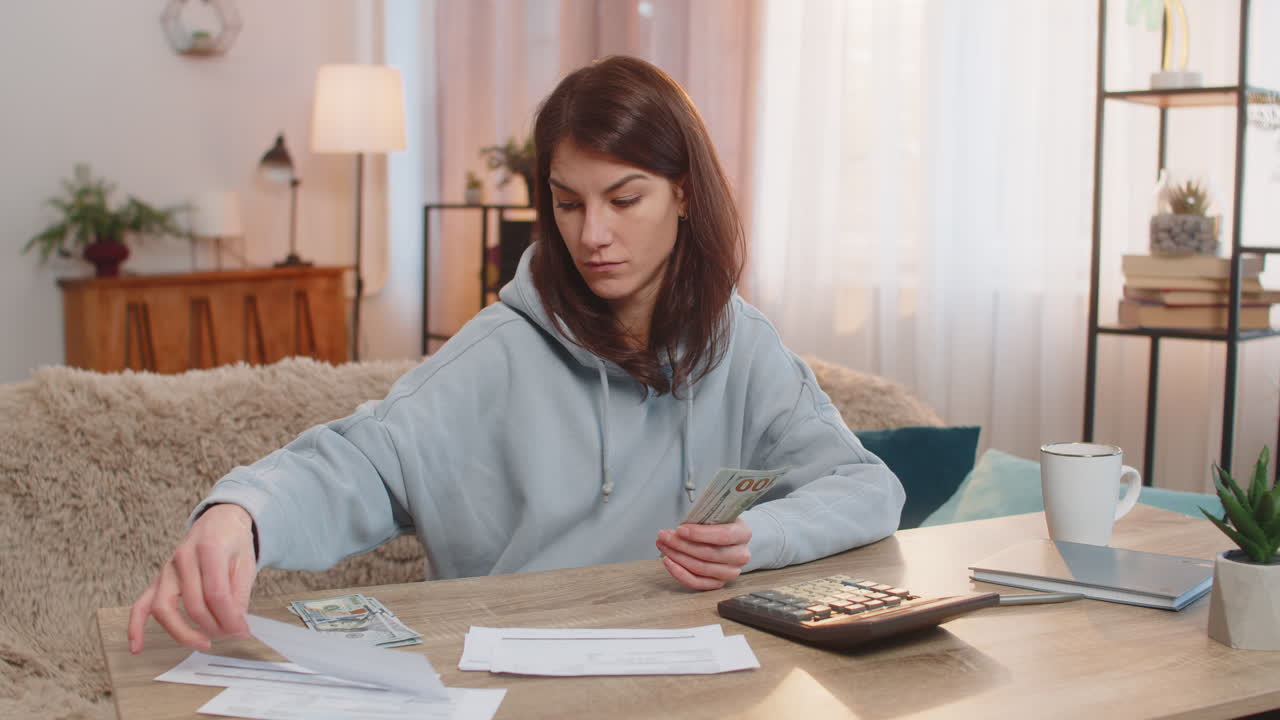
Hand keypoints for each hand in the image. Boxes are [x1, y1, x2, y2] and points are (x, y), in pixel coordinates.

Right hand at [128, 503, 257, 653]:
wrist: (218, 522)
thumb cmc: (233, 543)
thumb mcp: (246, 562)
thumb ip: (240, 592)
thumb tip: (235, 623)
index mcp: (208, 549)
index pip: (216, 594)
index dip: (230, 618)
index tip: (243, 630)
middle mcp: (182, 559)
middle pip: (193, 604)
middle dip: (215, 627)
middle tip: (232, 635)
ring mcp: (166, 571)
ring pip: (164, 609)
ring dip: (183, 632)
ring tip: (203, 644)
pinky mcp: (158, 581)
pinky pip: (141, 605)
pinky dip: (136, 627)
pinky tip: (137, 647)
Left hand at [656, 517, 751, 590]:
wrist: (729, 537)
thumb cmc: (719, 523)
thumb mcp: (717, 513)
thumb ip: (704, 517)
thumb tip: (681, 526)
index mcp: (743, 534)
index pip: (723, 535)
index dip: (700, 534)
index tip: (680, 529)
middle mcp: (741, 555)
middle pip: (708, 553)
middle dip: (681, 544)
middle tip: (663, 535)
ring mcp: (731, 572)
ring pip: (701, 568)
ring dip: (677, 557)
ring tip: (663, 545)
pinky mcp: (719, 583)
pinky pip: (698, 582)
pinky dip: (680, 573)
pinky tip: (669, 562)